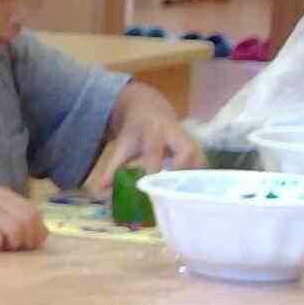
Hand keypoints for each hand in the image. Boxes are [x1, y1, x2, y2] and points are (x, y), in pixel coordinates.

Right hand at [0, 186, 45, 251]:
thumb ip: (11, 217)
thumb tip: (40, 236)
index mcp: (3, 194)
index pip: (33, 211)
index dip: (37, 230)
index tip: (32, 244)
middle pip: (28, 221)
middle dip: (28, 240)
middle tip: (18, 250)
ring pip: (15, 231)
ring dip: (12, 245)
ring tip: (1, 249)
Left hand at [86, 112, 200, 192]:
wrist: (148, 108)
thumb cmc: (135, 131)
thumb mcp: (121, 145)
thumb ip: (112, 168)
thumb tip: (100, 190)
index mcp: (152, 132)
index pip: (154, 154)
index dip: (152, 172)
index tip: (148, 191)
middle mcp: (174, 133)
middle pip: (186, 152)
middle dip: (181, 173)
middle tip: (172, 194)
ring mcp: (189, 139)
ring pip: (200, 157)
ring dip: (194, 177)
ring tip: (183, 196)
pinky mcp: (198, 146)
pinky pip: (203, 164)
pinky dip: (199, 177)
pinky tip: (190, 191)